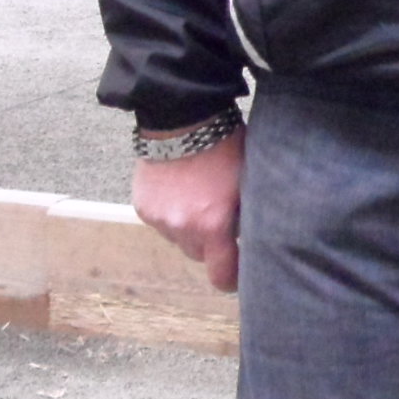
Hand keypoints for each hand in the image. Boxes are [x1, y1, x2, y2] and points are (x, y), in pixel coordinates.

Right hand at [131, 129, 243, 292]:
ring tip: (201, 198)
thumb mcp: (248, 181)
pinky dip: (172, 214)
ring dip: (189, 229)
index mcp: (214, 224)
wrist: (182, 119)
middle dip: (211, 244)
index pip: (220, 274)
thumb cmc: (226, 145)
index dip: (231, 279)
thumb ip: (248, 216)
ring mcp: (160, 219)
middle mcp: (183, 228)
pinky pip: (162, 223)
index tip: (238, 277)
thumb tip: (256, 238)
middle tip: (222, 220)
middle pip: (199, 255)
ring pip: (179, 240)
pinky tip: (182, 191)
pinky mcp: (143, 207)